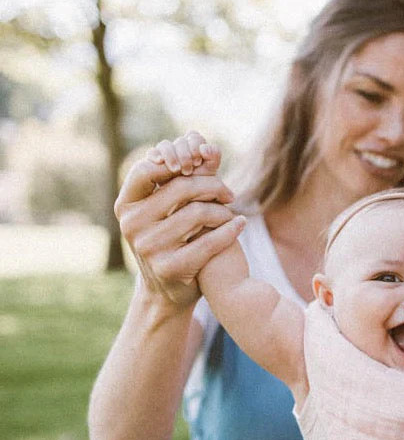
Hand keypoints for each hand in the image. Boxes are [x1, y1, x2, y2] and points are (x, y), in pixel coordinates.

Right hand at [115, 132, 245, 307]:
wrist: (169, 292)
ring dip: (222, 211)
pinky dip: (230, 230)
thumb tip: (210, 147)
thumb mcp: (172, 210)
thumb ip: (187, 179)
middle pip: (180, 187)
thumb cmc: (173, 241)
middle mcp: (132, 224)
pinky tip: (240, 225)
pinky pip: (209, 242)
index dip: (178, 161)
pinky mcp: (169, 267)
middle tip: (229, 194)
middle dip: (212, 185)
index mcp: (126, 204)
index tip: (203, 167)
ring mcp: (148, 247)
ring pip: (198, 212)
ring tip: (230, 213)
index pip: (148, 168)